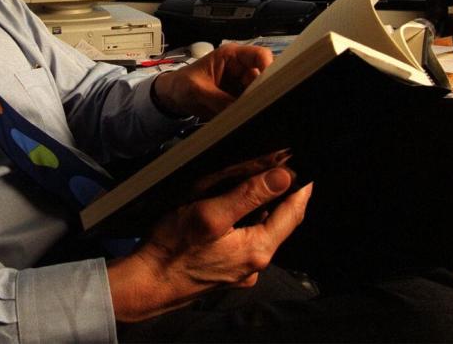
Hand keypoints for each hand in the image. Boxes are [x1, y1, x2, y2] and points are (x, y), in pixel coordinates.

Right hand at [107, 165, 311, 322]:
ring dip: (260, 209)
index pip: (292, 213)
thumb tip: (282, 177)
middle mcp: (255, 264)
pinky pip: (245, 242)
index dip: (301, 188)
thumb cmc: (172, 249)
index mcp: (257, 250)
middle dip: (279, 196)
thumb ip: (248, 195)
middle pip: (279, 222)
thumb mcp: (210, 213)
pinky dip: (244, 223)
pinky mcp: (227, 271)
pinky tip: (228, 212)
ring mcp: (241, 270)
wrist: (147, 282)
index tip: (305, 168)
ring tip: (250, 187)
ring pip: (261, 231)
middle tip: (278, 170)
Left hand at [152, 43, 272, 118]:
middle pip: (265, 77)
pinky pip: (251, 105)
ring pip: (260, 93)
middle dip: (262, 92)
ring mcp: (242, 84)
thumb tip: (239, 111)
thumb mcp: (197, 90)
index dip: (269, 68)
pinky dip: (248, 111)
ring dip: (254, 104)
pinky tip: (242, 117)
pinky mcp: (240, 98)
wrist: (173, 97)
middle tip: (254, 106)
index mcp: (232, 56)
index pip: (260, 55)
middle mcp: (241, 68)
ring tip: (245, 113)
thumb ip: (219, 100)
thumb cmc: (182, 84)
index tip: (270, 87)